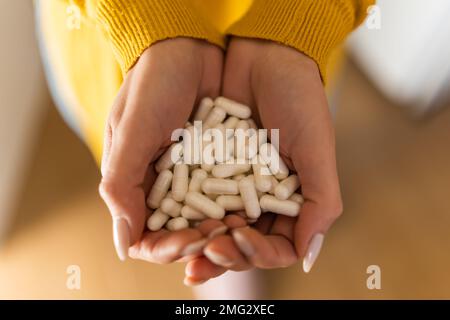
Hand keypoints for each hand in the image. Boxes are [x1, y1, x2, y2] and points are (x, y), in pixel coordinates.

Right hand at [99, 38, 224, 262]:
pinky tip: (252, 209)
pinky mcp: (219, 164)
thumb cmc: (153, 85)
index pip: (148, 236)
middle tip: (222, 236)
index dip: (168, 248)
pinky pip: (229, 194)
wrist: (188, 48)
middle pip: (181, 234)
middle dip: (201, 242)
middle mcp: (165, 186)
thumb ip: (123, 185)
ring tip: (240, 226)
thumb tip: (123, 247)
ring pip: (208, 219)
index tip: (190, 242)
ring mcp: (194, 176)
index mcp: (136, 184)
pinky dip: (239, 206)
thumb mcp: (132, 131)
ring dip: (223, 230)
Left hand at [184, 38, 342, 284]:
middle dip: (226, 254)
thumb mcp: (315, 148)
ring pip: (216, 227)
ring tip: (186, 248)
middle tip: (209, 253)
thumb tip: (309, 258)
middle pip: (242, 243)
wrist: (265, 55)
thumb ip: (320, 203)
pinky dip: (186, 214)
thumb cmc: (298, 99)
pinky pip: (194, 198)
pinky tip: (173, 223)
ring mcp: (232, 184)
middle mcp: (261, 198)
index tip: (241, 242)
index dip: (259, 254)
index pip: (276, 246)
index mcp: (290, 200)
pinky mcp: (207, 167)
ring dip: (202, 242)